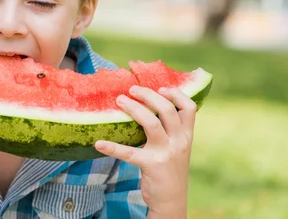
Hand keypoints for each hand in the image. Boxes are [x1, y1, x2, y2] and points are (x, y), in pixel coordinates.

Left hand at [95, 86, 196, 216]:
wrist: (171, 200)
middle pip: (168, 110)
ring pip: (152, 123)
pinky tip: (99, 144)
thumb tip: (147, 107)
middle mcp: (179, 142)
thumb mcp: (176, 148)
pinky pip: (129, 153)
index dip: (176, 93)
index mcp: (186, 136)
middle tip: (131, 90)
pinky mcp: (151, 165)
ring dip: (134, 109)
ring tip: (120, 101)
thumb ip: (169, 130)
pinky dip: (112, 147)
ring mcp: (166, 153)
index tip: (160, 87)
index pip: (189, 108)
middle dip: (149, 95)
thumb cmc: (169, 170)